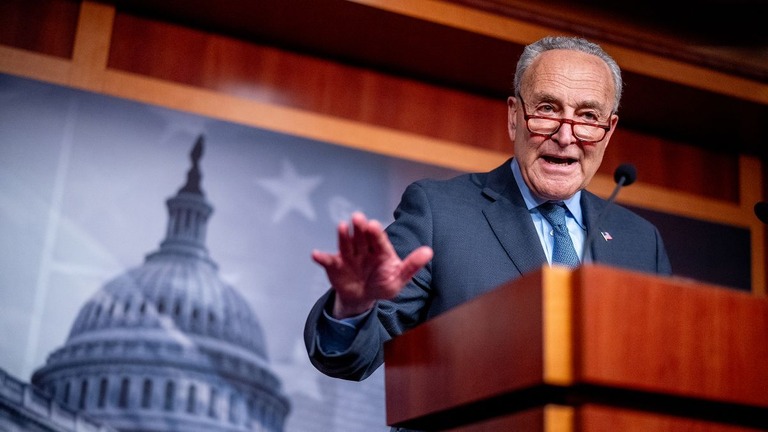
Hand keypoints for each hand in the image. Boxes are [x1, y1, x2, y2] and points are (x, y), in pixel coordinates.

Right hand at [312, 212, 432, 318]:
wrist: (363, 297)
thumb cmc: (382, 284)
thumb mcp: (399, 278)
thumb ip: (412, 265)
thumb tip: (429, 252)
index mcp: (380, 249)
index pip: (378, 240)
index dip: (375, 233)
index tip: (373, 224)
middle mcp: (363, 248)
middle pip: (361, 237)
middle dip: (359, 228)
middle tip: (358, 218)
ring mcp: (348, 256)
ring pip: (345, 244)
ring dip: (343, 236)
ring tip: (341, 227)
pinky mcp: (335, 265)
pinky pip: (327, 260)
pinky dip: (321, 258)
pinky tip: (315, 254)